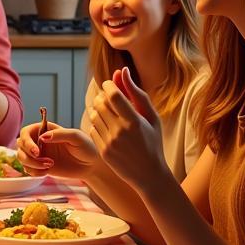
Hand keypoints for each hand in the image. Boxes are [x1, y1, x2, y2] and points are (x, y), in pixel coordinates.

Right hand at [17, 122, 99, 178]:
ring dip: (32, 164)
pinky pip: (28, 169)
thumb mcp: (76, 137)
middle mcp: (39, 141)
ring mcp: (39, 154)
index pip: (26, 132)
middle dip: (27, 155)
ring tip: (49, 166)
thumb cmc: (86, 148)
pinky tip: (47, 172)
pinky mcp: (40, 167)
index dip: (27, 141)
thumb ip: (60, 134)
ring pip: (21, 158)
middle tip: (43, 160)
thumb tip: (43, 137)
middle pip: (20, 145)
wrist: (91, 166)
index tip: (37, 151)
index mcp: (45, 130)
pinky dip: (34, 172)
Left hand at [87, 67, 165, 187]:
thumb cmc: (153, 141)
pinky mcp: (103, 151)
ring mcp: (110, 142)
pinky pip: (92, 129)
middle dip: (102, 96)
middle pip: (100, 103)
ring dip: (97, 108)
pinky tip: (106, 125)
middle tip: (108, 96)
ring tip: (107, 110)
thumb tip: (122, 70)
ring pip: (93, 115)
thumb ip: (136, 93)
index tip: (110, 84)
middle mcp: (120, 131)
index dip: (108, 85)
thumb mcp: (151, 117)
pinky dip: (96, 123)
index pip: (113, 95)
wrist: (149, 174)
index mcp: (135, 121)